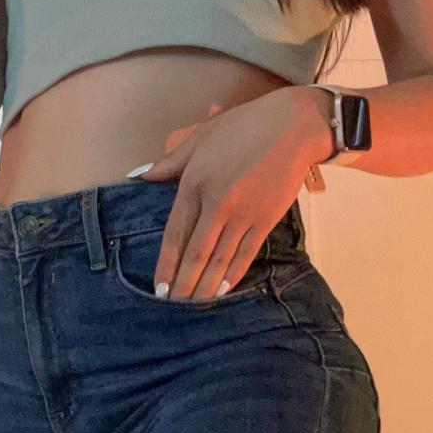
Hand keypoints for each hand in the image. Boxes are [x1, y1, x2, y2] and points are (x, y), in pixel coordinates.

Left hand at [130, 88, 325, 299]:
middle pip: (196, 253)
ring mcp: (244, 214)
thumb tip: (139, 175)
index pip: (175, 234)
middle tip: (173, 306)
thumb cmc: (243, 126)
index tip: (158, 287)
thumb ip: (170, 162)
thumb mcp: (201, 137)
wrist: (293, 126)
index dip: (166, 265)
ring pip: (220, 259)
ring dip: (206, 286)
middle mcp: (217, 203)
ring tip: (194, 305)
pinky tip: (223, 290)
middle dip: (183, 283)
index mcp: (195, 182)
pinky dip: (234, 275)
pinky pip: (247, 254)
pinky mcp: (266, 219)